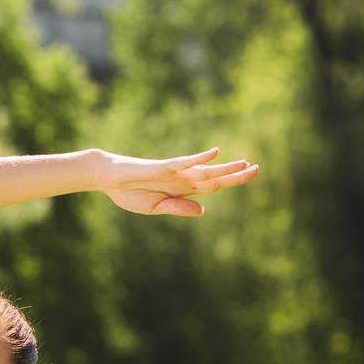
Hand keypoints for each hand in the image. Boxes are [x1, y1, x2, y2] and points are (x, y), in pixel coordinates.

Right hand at [97, 147, 259, 216]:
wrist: (107, 178)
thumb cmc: (127, 192)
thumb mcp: (154, 207)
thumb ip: (177, 208)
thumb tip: (202, 211)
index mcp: (181, 189)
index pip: (212, 186)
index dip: (231, 181)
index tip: (250, 175)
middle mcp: (181, 178)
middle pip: (213, 177)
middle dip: (235, 174)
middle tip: (256, 167)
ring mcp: (173, 172)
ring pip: (204, 170)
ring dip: (223, 167)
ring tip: (244, 162)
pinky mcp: (162, 167)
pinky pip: (183, 162)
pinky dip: (198, 158)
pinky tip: (213, 153)